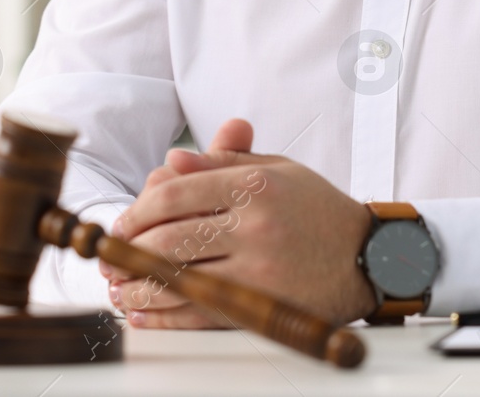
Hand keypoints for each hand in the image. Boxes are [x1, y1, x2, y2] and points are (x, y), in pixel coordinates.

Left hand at [100, 118, 376, 328]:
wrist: (368, 256)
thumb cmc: (314, 208)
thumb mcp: (274, 169)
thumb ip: (219, 162)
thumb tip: (168, 163)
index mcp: (254, 184)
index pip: (174, 194)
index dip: (138, 209)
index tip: (122, 222)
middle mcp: (255, 226)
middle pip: (169, 239)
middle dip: (129, 250)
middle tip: (110, 255)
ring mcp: (259, 271)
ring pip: (179, 280)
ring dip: (138, 287)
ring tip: (119, 288)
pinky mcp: (263, 307)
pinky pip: (201, 315)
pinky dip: (165, 318)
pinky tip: (144, 315)